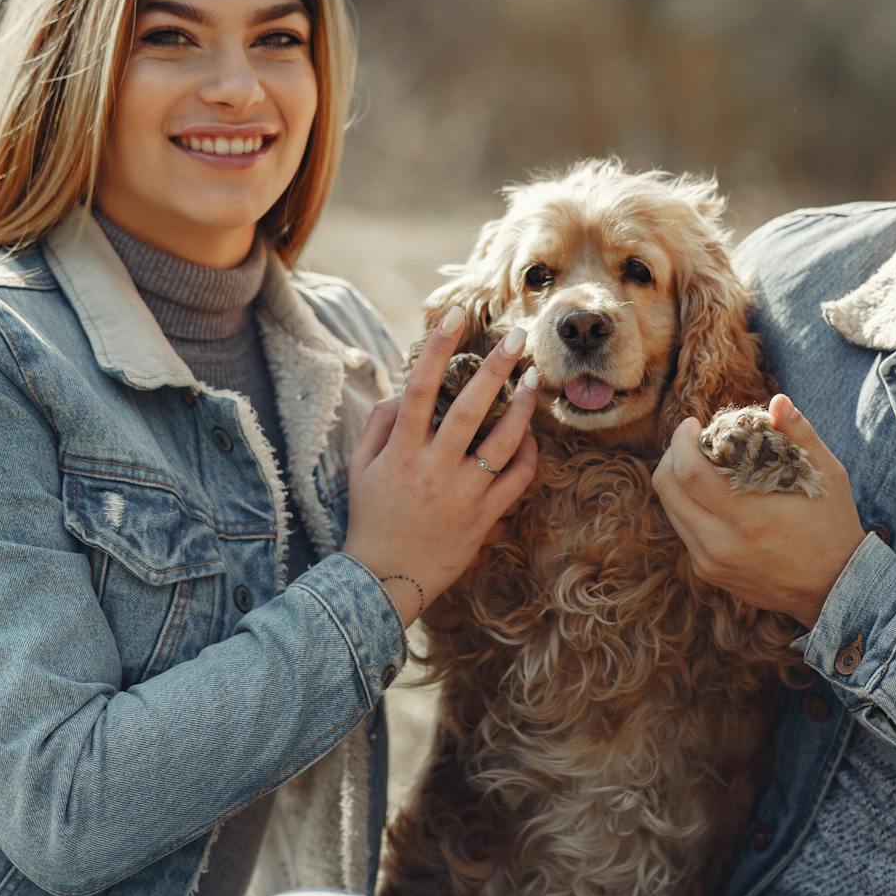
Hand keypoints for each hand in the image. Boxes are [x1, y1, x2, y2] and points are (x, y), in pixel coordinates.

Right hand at [343, 307, 539, 624]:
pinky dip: (527, 456)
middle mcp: (433, 468)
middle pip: (469, 407)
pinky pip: (516, 480)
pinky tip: (530, 436)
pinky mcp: (483, 517)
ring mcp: (462, 494)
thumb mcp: (360, 469)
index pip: (419, 387)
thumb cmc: (370, 518)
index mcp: (400, 451)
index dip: (438, 347)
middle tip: (518, 337)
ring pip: (502, 442)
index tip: (455, 315)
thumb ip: (378, 425)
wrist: (384, 579)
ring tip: (535, 381)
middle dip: (496, 368)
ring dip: (522, 408)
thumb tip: (400, 391)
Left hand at [652, 394, 865, 626]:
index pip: (688, 474)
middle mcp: (722, 544)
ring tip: (697, 463)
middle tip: (689, 440)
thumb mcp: (829, 476)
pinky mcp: (709, 573)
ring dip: (675, 481)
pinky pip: (683, 531)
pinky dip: (687, 507)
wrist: (835, 589)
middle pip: (667, 491)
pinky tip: (708, 495)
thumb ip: (802, 435)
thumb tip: (778, 400)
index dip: (681, 442)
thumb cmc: (833, 527)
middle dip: (671, 456)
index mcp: (749, 518)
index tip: (692, 425)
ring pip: (670, 511)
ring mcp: (711, 563)